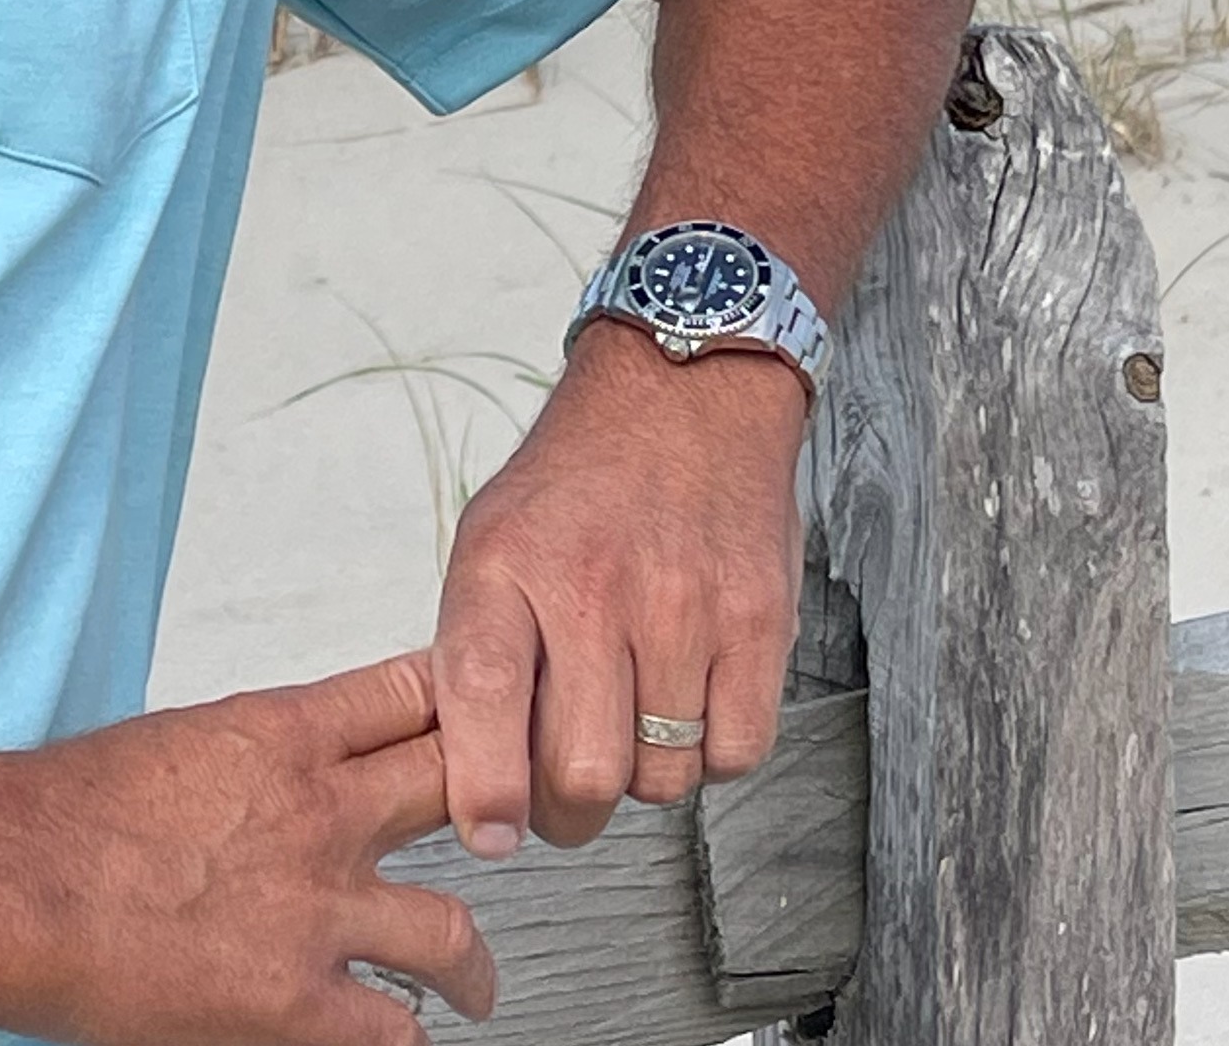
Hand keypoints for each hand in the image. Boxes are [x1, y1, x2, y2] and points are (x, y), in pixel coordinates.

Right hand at [5, 652, 496, 1044]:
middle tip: (511, 826)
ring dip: (471, 964)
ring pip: (454, 932)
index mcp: (279, 733)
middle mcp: (318, 814)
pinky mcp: (301, 1006)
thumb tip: (263, 779)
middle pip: (457, 787)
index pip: (407, 693)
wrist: (16, 881)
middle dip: (493, 803)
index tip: (482, 715)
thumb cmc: (64, 813)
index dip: (458, 702)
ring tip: (475, 981)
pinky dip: (400, 1036)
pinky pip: (395, 1030)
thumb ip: (242, 761)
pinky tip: (393, 1035)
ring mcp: (319, 912)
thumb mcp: (172, 742)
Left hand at [429, 324, 804, 855]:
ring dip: (643, 772)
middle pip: (582, 771)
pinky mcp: (758, 621)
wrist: (682, 396)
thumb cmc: (578, 484)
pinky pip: (736, 754)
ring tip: (630, 710)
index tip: (490, 832)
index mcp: (505, 564)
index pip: (483, 696)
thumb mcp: (490, 540)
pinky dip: (712, 751)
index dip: (483, 787)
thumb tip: (470, 776)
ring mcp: (681, 605)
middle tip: (562, 790)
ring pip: (661, 778)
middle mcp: (592, 586)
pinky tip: (689, 695)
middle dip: (568, 810)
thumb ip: (477, 651)